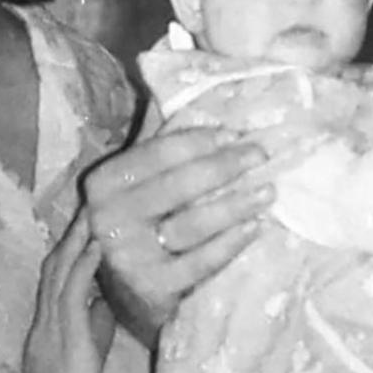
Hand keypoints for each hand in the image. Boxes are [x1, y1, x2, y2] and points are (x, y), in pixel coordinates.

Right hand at [13, 213, 110, 372]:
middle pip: (55, 267)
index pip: (56, 281)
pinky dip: (85, 265)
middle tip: (90, 200)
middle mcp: (43, 327)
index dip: (70, 249)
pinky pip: (73, 295)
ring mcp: (51, 334)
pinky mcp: (67, 344)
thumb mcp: (84, 366)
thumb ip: (93, 333)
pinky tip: (98, 242)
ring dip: (78, 238)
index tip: (86, 221)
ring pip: (60, 273)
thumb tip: (109, 302)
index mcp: (45, 333)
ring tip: (95, 207)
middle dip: (72, 233)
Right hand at [82, 128, 271, 346]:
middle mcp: (109, 219)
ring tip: (268, 190)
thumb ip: (152, 136)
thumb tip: (171, 81)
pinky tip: (255, 227)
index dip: (199, 140)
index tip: (235, 132)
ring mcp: (130, 257)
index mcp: (104, 183)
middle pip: (178, 185)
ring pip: (192, 224)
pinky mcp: (153, 288)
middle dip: (224, 166)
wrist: (124, 292)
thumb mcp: (136, 179)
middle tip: (261, 154)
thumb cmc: (139, 220)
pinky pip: (201, 262)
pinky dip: (231, 243)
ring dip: (236, 205)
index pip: (157, 152)